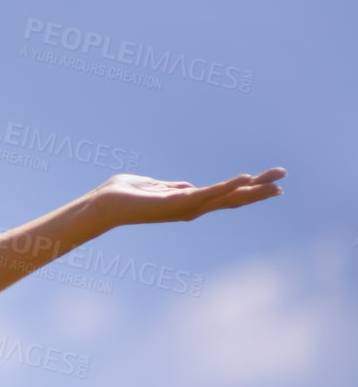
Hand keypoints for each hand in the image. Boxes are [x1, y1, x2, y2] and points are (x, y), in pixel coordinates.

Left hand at [90, 167, 285, 228]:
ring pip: (227, 196)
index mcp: (187, 202)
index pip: (224, 196)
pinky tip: (246, 178)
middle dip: (258, 191)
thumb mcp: (154, 188)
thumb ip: (172, 188)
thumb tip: (186, 187)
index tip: (269, 184)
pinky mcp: (178, 201)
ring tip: (276, 181)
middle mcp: (190, 208)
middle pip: (232, 199)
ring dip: (252, 187)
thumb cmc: (123, 195)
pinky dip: (227, 185)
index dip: (246, 190)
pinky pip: (208, 192)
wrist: (103, 204)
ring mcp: (186, 206)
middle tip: (284, 182)